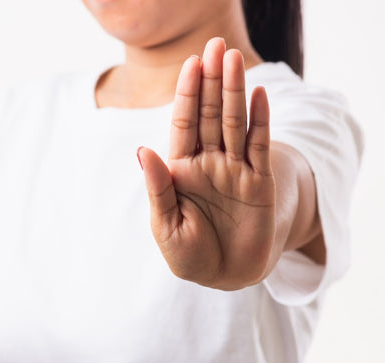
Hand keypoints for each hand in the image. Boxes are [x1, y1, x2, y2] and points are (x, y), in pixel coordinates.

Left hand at [138, 37, 274, 290]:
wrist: (223, 277)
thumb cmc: (188, 254)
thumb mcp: (165, 223)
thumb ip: (157, 187)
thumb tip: (142, 149)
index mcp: (181, 170)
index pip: (184, 125)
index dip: (187, 95)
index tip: (190, 65)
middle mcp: (208, 163)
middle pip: (210, 115)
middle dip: (212, 82)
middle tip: (216, 46)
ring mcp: (235, 170)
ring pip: (235, 124)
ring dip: (234, 93)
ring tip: (234, 60)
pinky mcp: (259, 184)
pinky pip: (259, 147)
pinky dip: (260, 121)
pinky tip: (260, 96)